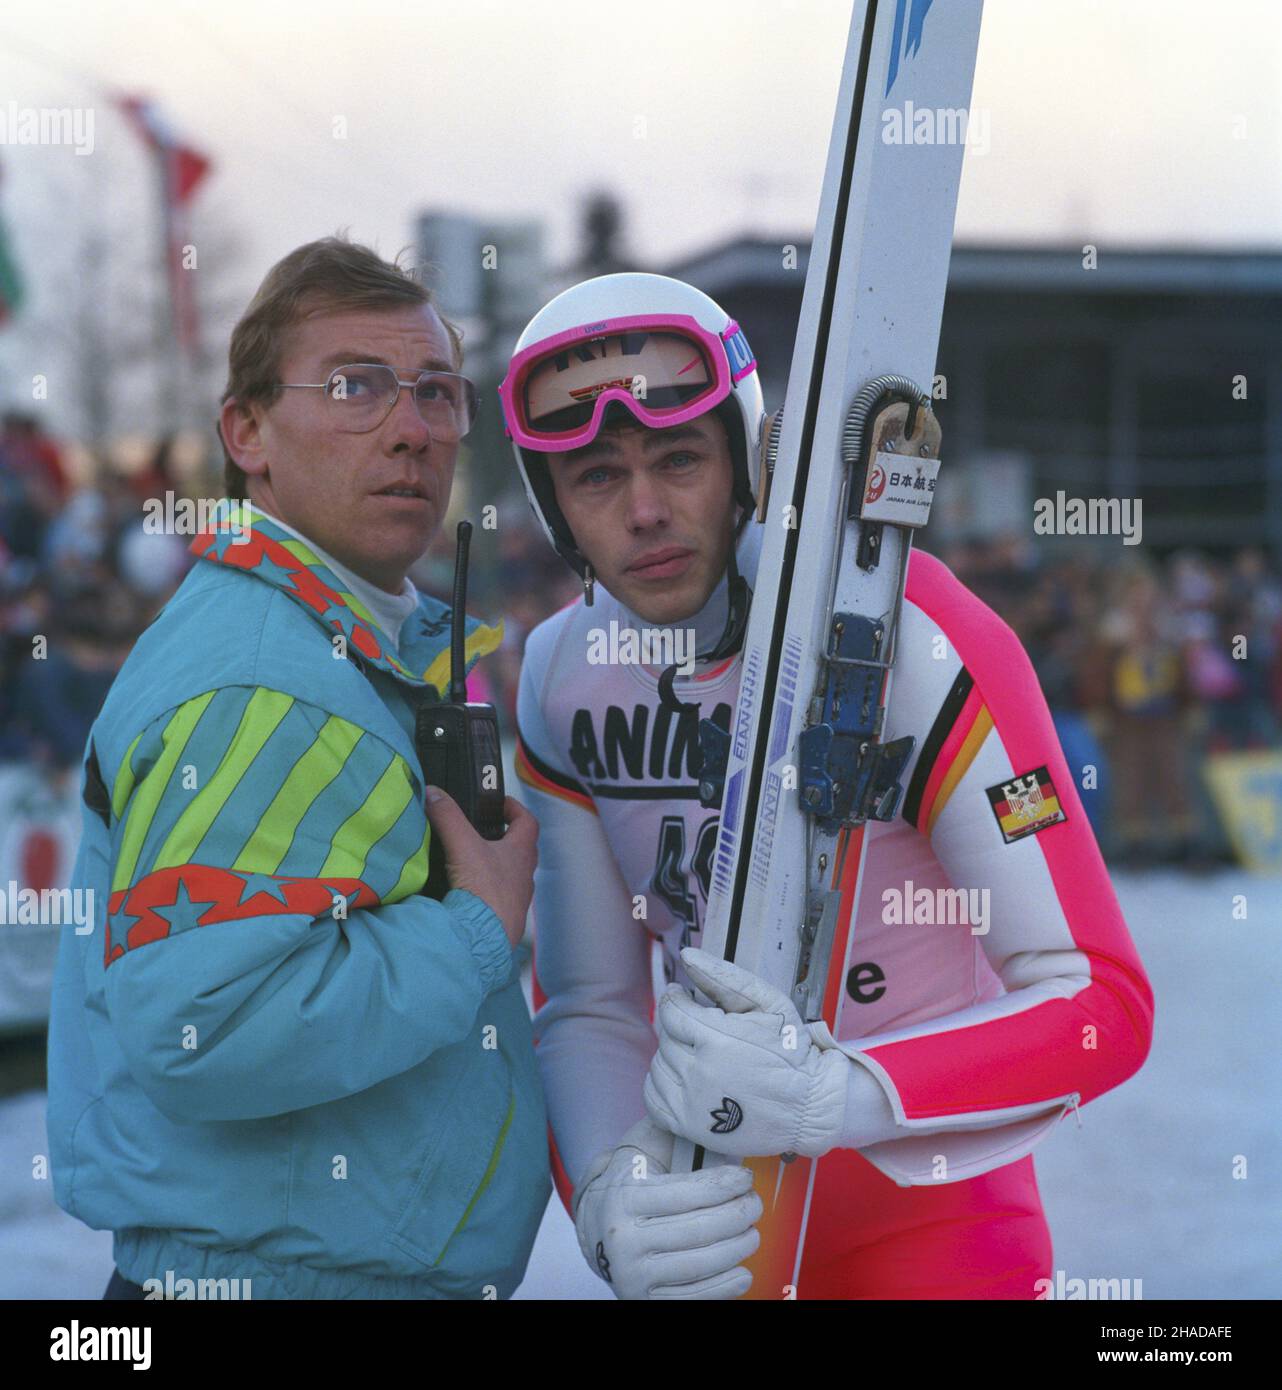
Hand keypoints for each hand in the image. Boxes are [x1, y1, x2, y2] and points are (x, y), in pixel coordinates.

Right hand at [423, 789, 536, 947]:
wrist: (485, 939)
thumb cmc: (484, 890)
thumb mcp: (463, 847)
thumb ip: (447, 817)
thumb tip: (433, 792)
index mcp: (521, 853)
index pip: (528, 822)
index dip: (515, 808)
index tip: (500, 803)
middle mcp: (524, 875)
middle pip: (520, 849)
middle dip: (503, 837)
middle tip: (482, 831)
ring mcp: (517, 899)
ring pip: (510, 875)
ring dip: (494, 866)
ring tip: (469, 861)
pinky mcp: (505, 919)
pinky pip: (498, 898)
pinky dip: (485, 890)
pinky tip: (467, 892)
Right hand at [573, 1116, 761, 1299]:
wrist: (595, 1230)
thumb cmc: (630, 1185)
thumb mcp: (639, 1154)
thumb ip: (669, 1134)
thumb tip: (712, 1114)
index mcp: (624, 1197)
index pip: (688, 1192)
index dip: (725, 1184)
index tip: (745, 1177)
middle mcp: (623, 1239)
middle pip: (700, 1229)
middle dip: (738, 1214)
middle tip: (754, 1203)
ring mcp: (633, 1275)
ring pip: (702, 1263)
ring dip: (738, 1247)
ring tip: (752, 1232)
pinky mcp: (644, 1300)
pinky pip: (695, 1297)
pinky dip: (725, 1285)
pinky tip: (743, 1269)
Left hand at [643, 947, 848, 1158]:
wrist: (809, 1106)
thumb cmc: (791, 1052)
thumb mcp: (767, 1002)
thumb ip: (724, 977)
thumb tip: (688, 955)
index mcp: (716, 1038)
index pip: (671, 1010)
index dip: (676, 998)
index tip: (684, 997)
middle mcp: (698, 1072)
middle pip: (665, 1037)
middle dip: (680, 1028)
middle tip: (702, 1030)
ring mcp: (692, 1102)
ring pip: (658, 1065)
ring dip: (672, 1055)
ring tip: (698, 1055)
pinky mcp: (689, 1126)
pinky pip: (653, 1098)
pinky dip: (661, 1085)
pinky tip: (684, 1079)